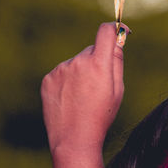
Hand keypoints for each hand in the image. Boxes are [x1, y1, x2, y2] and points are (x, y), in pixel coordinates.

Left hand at [41, 21, 127, 160]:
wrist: (74, 139)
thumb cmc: (101, 115)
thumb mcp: (118, 89)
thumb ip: (117, 61)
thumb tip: (117, 39)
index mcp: (99, 64)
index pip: (105, 31)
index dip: (115, 29)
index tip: (120, 32)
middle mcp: (78, 62)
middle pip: (91, 50)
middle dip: (97, 61)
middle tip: (98, 86)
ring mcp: (61, 69)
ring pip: (76, 63)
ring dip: (81, 73)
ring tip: (82, 98)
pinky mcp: (48, 78)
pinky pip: (63, 73)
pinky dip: (67, 82)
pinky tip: (70, 100)